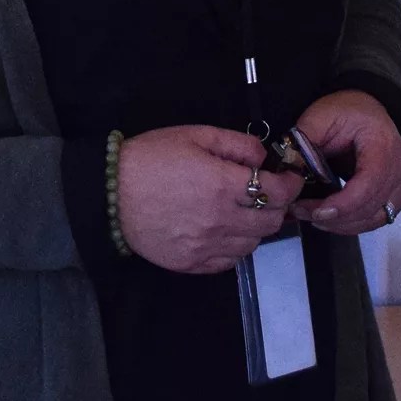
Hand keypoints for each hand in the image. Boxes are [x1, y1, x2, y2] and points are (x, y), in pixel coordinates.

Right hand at [115, 124, 301, 274]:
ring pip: (253, 244)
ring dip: (258, 227)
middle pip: (272, 221)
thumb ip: (237, 144)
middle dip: (278, 205)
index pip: (277, 192)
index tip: (289, 177)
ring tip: (244, 211)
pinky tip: (225, 231)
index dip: (291, 183)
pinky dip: (236, 247)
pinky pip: (230, 262)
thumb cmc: (152, 157)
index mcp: (223, 186)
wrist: (109, 193)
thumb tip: (264, 158)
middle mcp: (220, 221)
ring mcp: (206, 247)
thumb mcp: (196, 135)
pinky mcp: (192, 264)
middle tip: (269, 192)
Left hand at [292, 90, 400, 235]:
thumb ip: (304, 143)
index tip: (314, 212)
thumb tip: (290, 174)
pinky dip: (353, 223)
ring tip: (312, 216)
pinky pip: (377, 219)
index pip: (369, 185)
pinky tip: (331, 218)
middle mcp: (400, 168)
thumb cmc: (345, 111)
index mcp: (383, 145)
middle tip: (302, 213)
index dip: (343, 205)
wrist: (367, 110)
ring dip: (342, 224)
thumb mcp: (320, 117)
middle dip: (334, 217)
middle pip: (370, 207)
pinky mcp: (399, 195)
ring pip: (374, 219)